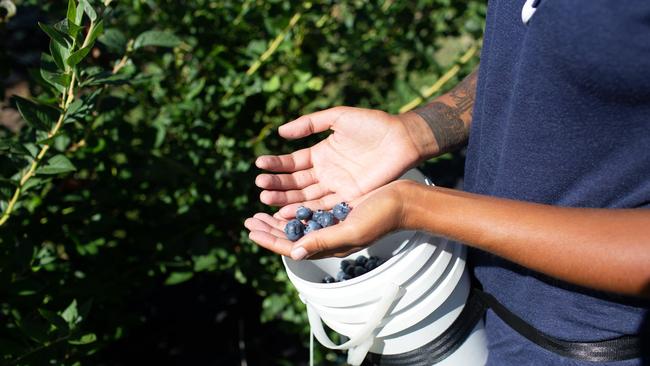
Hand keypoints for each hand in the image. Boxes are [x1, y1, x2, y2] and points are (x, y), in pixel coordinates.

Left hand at [244, 181, 409, 259]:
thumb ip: (324, 241)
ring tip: (261, 212)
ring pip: (298, 225)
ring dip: (278, 219)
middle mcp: (328, 237)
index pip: (292, 247)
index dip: (270, 240)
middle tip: (249, 220)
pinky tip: (286, 203)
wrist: (403, 201)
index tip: (251, 229)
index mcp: (329, 245)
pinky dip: (295, 208)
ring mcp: (333, 224)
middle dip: (269, 230)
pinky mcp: (338, 211)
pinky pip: (310, 213)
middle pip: (291, 237)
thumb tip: (294, 252)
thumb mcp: (351, 230)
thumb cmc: (382, 216)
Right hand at [255, 107, 423, 218]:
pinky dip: (306, 210)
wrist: (402, 138)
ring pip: (306, 197)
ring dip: (286, 199)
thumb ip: (310, 124)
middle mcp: (326, 173)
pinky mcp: (349, 198)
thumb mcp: (338, 117)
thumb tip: (280, 132)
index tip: (258, 165)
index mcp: (321, 154)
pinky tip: (289, 212)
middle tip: (259, 186)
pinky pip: (324, 206)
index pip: (293, 163)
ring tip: (266, 199)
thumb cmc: (372, 124)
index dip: (276, 165)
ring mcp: (336, 187)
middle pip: (295, 183)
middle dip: (277, 185)